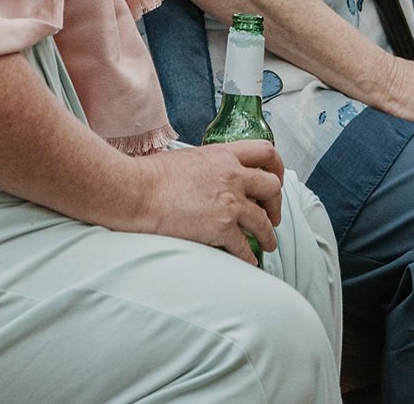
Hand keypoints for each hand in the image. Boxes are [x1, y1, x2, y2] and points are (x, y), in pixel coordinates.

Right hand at [137, 141, 283, 265]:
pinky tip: (248, 261)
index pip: (266, 152)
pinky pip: (244, 246)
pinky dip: (249, 257)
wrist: (137, 191)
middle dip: (276, 204)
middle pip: (272, 187)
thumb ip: (210, 165)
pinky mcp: (221, 227)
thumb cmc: (152, 175)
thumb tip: (213, 177)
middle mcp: (233, 176)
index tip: (275, 178)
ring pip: (264, 221)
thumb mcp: (190, 158)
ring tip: (268, 243)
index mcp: (224, 155)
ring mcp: (229, 202)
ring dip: (268, 235)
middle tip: (273, 215)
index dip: (276, 167)